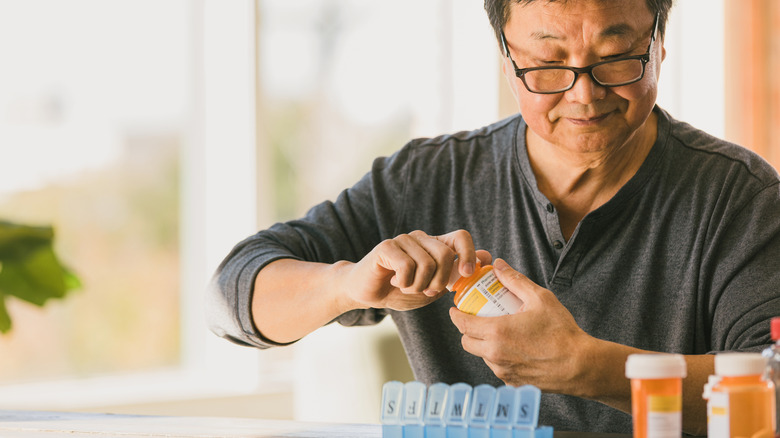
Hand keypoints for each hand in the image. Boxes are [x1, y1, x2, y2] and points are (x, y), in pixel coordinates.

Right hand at [341, 230, 490, 310]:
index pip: (461, 237)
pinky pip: (407, 267)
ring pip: (426, 264)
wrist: (369, 294)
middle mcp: (422, 238)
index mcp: (436, 245)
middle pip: (445, 255)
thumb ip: (457, 274)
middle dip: (438, 282)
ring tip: (407, 287)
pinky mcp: (387, 246)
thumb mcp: (434, 286)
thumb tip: (487, 257)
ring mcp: (404, 240)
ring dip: (418, 286)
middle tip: (426, 291)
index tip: (466, 274)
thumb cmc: (402, 290)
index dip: (468, 254)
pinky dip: (404, 283)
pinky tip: (395, 282)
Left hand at [449, 258, 593, 394]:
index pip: (462, 324)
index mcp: (497, 332)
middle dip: (467, 330)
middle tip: (477, 319)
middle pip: (467, 342)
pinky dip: (499, 357)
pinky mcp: (512, 383)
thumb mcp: (540, 298)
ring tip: (499, 331)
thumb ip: (515, 280)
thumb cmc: (562, 332)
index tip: (455, 309)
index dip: (455, 315)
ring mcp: (503, 371)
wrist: (581, 366)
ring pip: (482, 355)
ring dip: (484, 344)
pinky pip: (497, 367)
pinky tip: (514, 347)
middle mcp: (495, 355)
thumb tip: (498, 265)